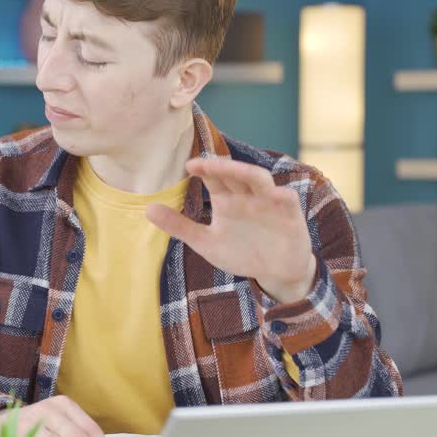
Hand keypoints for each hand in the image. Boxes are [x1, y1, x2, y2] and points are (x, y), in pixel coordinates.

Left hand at [146, 157, 316, 303]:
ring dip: (245, 172)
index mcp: (228, 199)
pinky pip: (287, 200)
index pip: (214, 177)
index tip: (189, 165)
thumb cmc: (242, 252)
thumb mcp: (207, 242)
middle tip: (202, 163)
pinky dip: (281, 195)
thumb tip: (147, 209)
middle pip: (234, 173)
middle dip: (221, 166)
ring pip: (258, 179)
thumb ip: (180, 226)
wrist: (276, 273)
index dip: (204, 168)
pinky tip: (274, 193)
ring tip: (230, 168)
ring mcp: (269, 202)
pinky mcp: (290, 215)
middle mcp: (247, 195)